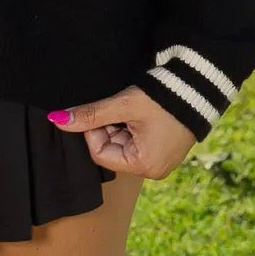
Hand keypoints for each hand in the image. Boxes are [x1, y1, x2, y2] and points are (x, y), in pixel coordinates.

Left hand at [48, 84, 196, 178]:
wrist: (197, 86)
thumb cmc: (161, 98)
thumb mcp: (123, 105)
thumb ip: (90, 114)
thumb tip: (57, 120)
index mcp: (144, 165)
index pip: (100, 153)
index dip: (93, 130)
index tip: (100, 110)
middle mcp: (153, 169)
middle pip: (111, 150)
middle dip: (108, 127)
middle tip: (119, 107)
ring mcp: (160, 160)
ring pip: (122, 144)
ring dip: (120, 125)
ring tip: (133, 108)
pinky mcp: (164, 149)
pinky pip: (136, 141)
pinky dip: (131, 126)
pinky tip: (140, 112)